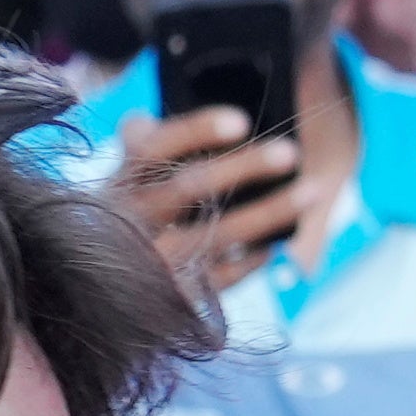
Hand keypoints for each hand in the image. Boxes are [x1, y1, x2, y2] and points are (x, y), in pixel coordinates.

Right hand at [106, 94, 307, 281]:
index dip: (197, 131)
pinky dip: (253, 259)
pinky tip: (275, 244)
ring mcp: (153, 262)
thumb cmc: (132, 208)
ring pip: (216, 234)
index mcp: (121, 181)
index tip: (241, 120)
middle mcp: (131, 221)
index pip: (155, 148)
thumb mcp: (127, 175)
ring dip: (268, 212)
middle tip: (291, 152)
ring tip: (311, 191)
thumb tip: (140, 122)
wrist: (104, 280)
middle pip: (191, 187)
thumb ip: (140, 143)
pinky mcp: (174, 295)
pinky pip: (222, 276)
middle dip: (243, 167)